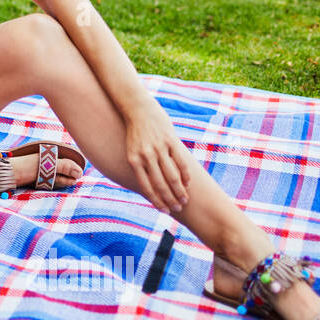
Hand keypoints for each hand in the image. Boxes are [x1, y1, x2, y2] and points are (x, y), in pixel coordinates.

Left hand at [123, 98, 191, 213]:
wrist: (137, 109)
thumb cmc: (135, 133)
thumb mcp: (132, 151)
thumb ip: (141, 167)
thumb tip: (151, 186)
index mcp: (134, 160)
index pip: (147, 187)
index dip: (157, 201)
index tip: (164, 211)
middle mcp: (146, 156)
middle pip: (161, 184)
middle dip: (170, 199)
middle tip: (178, 209)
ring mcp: (159, 148)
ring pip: (172, 175)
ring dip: (179, 190)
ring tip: (184, 200)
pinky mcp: (170, 140)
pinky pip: (180, 161)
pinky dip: (185, 174)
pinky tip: (188, 183)